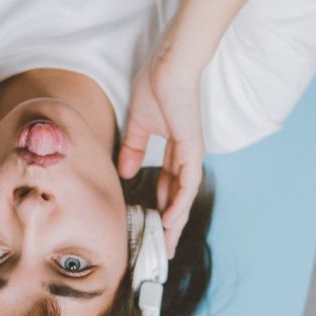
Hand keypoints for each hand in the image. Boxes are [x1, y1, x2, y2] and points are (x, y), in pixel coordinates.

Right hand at [118, 52, 204, 258]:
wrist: (169, 67)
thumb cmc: (156, 86)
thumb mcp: (139, 125)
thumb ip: (133, 149)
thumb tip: (124, 172)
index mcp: (174, 148)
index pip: (168, 184)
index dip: (160, 205)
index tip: (150, 226)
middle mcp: (185, 155)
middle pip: (178, 197)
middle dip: (169, 223)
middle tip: (162, 248)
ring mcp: (190, 154)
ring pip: (184, 196)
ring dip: (176, 222)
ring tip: (166, 244)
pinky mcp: (192, 150)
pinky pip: (187, 184)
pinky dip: (179, 204)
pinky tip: (170, 222)